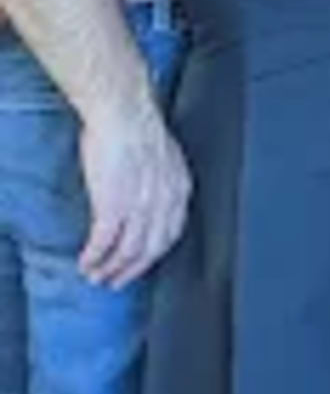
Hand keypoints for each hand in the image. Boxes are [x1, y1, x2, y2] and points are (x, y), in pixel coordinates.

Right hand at [75, 100, 187, 287]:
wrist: (123, 112)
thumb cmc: (137, 126)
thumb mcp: (162, 157)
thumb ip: (159, 180)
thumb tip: (147, 194)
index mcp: (179, 189)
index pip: (172, 233)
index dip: (155, 253)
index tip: (142, 263)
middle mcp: (164, 202)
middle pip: (152, 249)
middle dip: (133, 270)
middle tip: (118, 281)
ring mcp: (140, 207)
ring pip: (128, 251)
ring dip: (110, 268)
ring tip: (97, 276)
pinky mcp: (114, 207)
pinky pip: (105, 243)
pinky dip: (94, 257)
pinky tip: (86, 263)